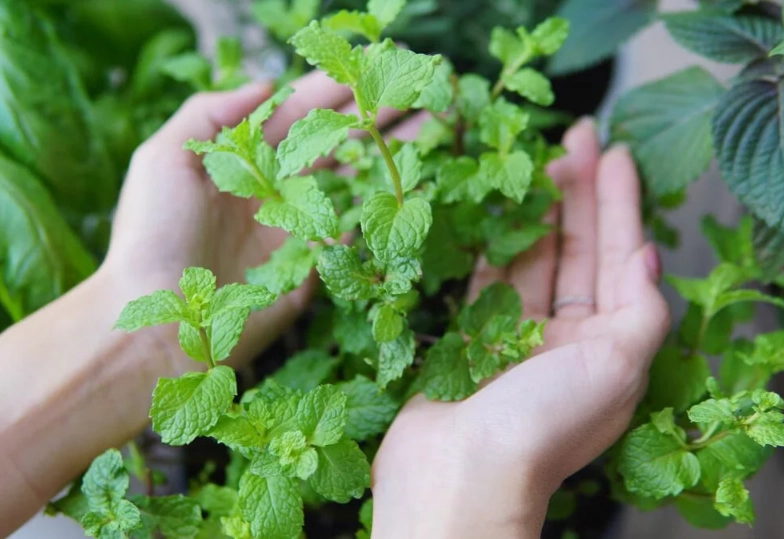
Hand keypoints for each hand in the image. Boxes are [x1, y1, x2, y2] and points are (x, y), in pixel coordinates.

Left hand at [102, 72, 417, 371]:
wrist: (158, 319)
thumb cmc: (153, 235)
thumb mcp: (164, 159)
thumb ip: (209, 114)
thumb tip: (265, 84)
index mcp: (242, 162)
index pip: (297, 115)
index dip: (335, 93)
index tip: (373, 73)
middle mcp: (273, 190)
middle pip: (333, 145)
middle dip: (374, 120)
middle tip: (418, 97)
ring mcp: (296, 229)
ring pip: (351, 184)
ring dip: (389, 159)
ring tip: (429, 135)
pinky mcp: (311, 269)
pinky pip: (352, 236)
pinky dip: (381, 212)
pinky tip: (412, 188)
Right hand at [370, 119, 670, 538]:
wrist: (460, 475)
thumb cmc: (543, 425)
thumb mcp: (619, 366)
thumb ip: (641, 310)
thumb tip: (646, 257)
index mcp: (608, 349)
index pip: (619, 259)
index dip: (621, 204)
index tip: (615, 152)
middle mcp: (567, 342)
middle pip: (577, 251)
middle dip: (580, 194)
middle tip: (575, 137)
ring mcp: (517, 338)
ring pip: (532, 259)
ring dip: (537, 211)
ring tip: (538, 161)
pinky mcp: (472, 338)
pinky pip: (488, 280)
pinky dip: (496, 246)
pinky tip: (500, 212)